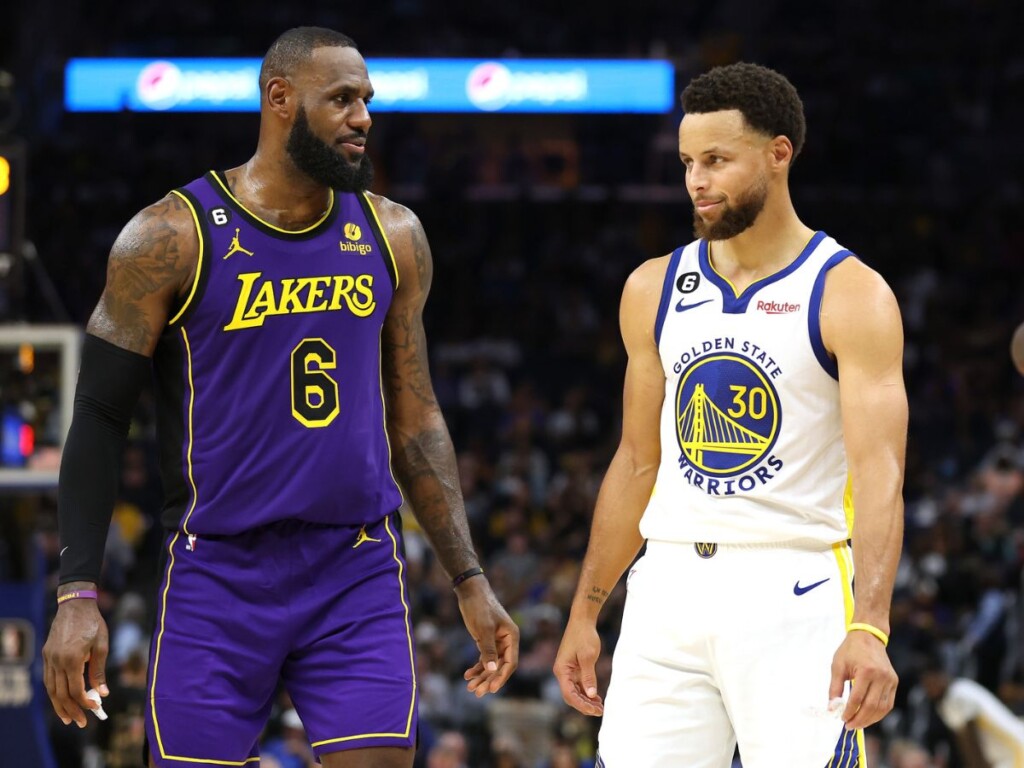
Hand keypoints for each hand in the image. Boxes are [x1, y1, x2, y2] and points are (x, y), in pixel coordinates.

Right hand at [42, 589, 108, 727]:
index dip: (85, 702)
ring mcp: (49, 658)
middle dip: (71, 710)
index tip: (95, 708)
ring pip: (51, 689)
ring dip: (59, 705)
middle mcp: (57, 661)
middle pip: (61, 694)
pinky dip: (53, 692)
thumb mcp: (102, 646)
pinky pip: (48, 679)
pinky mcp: (46, 654)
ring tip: (68, 718)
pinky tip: (60, 699)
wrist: (75, 605)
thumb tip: (103, 693)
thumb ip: (99, 671)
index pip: (76, 690)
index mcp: (72, 659)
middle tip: (81, 723)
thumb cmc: (93, 624)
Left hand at [454, 577, 518, 696]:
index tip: (491, 689)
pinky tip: (467, 675)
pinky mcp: (486, 641)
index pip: (510, 663)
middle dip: (489, 680)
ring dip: (482, 676)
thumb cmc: (479, 607)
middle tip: (476, 692)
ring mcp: (496, 642)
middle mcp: (507, 641)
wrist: (470, 592)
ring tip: (470, 687)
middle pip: (500, 667)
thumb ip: (488, 649)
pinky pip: (484, 658)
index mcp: (512, 637)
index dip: (501, 677)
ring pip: (491, 665)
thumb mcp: (483, 628)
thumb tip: (492, 670)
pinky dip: (477, 667)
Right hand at [553, 617, 603, 715]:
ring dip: (586, 700)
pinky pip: (578, 685)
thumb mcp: (588, 656)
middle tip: (600, 711)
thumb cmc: (584, 636)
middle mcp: (562, 672)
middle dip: (584, 705)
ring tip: (600, 707)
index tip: (594, 710)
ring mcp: (567, 671)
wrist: (582, 620)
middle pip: (571, 696)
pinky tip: (597, 698)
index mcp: (562, 670)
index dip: (581, 705)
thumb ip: (588, 677)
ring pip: (575, 691)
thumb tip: (592, 695)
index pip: (569, 694)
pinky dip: (587, 692)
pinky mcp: (573, 668)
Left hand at [829, 629, 897, 729]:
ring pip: (882, 708)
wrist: (868, 636)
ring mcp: (890, 680)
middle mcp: (881, 677)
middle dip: (859, 719)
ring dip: (870, 720)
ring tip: (858, 724)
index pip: (857, 699)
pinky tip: (868, 717)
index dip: (849, 712)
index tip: (842, 719)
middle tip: (849, 726)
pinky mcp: (894, 682)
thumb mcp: (837, 666)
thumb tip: (831, 708)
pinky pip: (888, 703)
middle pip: (871, 706)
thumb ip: (835, 688)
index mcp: (866, 671)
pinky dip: (879, 713)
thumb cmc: (850, 650)